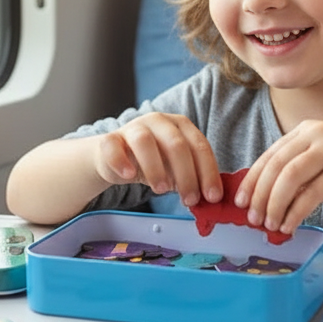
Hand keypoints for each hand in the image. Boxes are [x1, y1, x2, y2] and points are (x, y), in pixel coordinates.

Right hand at [94, 113, 221, 206]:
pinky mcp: (110, 139)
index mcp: (180, 125)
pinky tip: (129, 176)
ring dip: (156, 168)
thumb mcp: (176, 168)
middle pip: (175, 144)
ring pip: (145, 141)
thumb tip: (211, 200)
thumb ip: (192, 179)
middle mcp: (158, 121)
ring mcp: (133, 128)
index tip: (212, 197)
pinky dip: (122, 162)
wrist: (116, 157)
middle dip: (186, 175)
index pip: (199, 146)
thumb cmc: (153, 161)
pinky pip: (113, 147)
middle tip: (189, 200)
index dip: (208, 172)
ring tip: (161, 190)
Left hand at [235, 120, 322, 234]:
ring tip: (270, 225)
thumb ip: (296, 175)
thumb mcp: (321, 166)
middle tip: (253, 219)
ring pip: (291, 177)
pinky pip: (312, 193)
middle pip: (277, 165)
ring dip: (275, 204)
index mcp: (307, 130)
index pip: (270, 155)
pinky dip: (296, 212)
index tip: (241, 201)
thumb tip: (261, 199)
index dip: (252, 180)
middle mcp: (318, 133)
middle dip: (261, 195)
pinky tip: (290, 226)